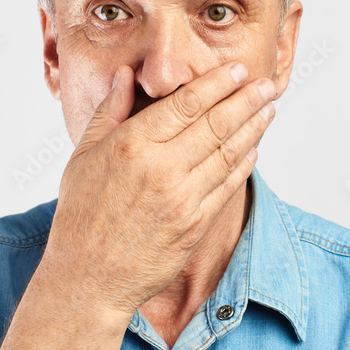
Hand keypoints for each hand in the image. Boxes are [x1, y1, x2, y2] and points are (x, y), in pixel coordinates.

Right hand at [36, 61, 276, 323]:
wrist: (88, 278)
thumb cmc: (80, 216)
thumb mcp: (82, 156)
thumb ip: (110, 112)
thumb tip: (126, 74)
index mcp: (132, 145)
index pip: (187, 103)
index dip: (218, 83)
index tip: (238, 70)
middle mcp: (161, 168)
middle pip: (216, 123)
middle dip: (247, 100)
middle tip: (266, 84)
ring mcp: (181, 199)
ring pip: (228, 153)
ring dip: (253, 128)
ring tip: (269, 110)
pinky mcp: (194, 225)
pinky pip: (227, 187)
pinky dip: (244, 165)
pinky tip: (253, 150)